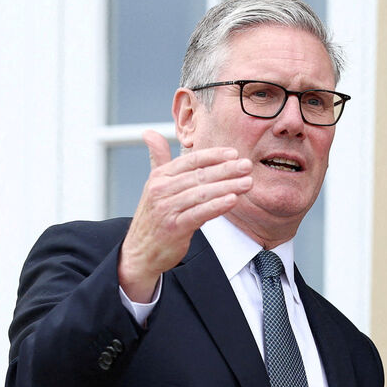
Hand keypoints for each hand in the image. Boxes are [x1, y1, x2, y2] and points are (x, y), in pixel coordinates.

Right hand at [118, 130, 252, 302]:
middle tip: (247, 165)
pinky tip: (232, 200)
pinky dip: (217, 206)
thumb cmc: (153, 217)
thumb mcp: (153, 185)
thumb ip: (158, 159)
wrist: (139, 252)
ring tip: (247, 182)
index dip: (213, 156)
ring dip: (227, 187)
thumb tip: (150, 133)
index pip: (190, 161)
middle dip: (226, 170)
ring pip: (202, 193)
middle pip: (199, 175)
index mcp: (159, 177)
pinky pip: (199, 213)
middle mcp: (161, 190)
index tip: (234, 153)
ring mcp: (166, 209)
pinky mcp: (174, 227)